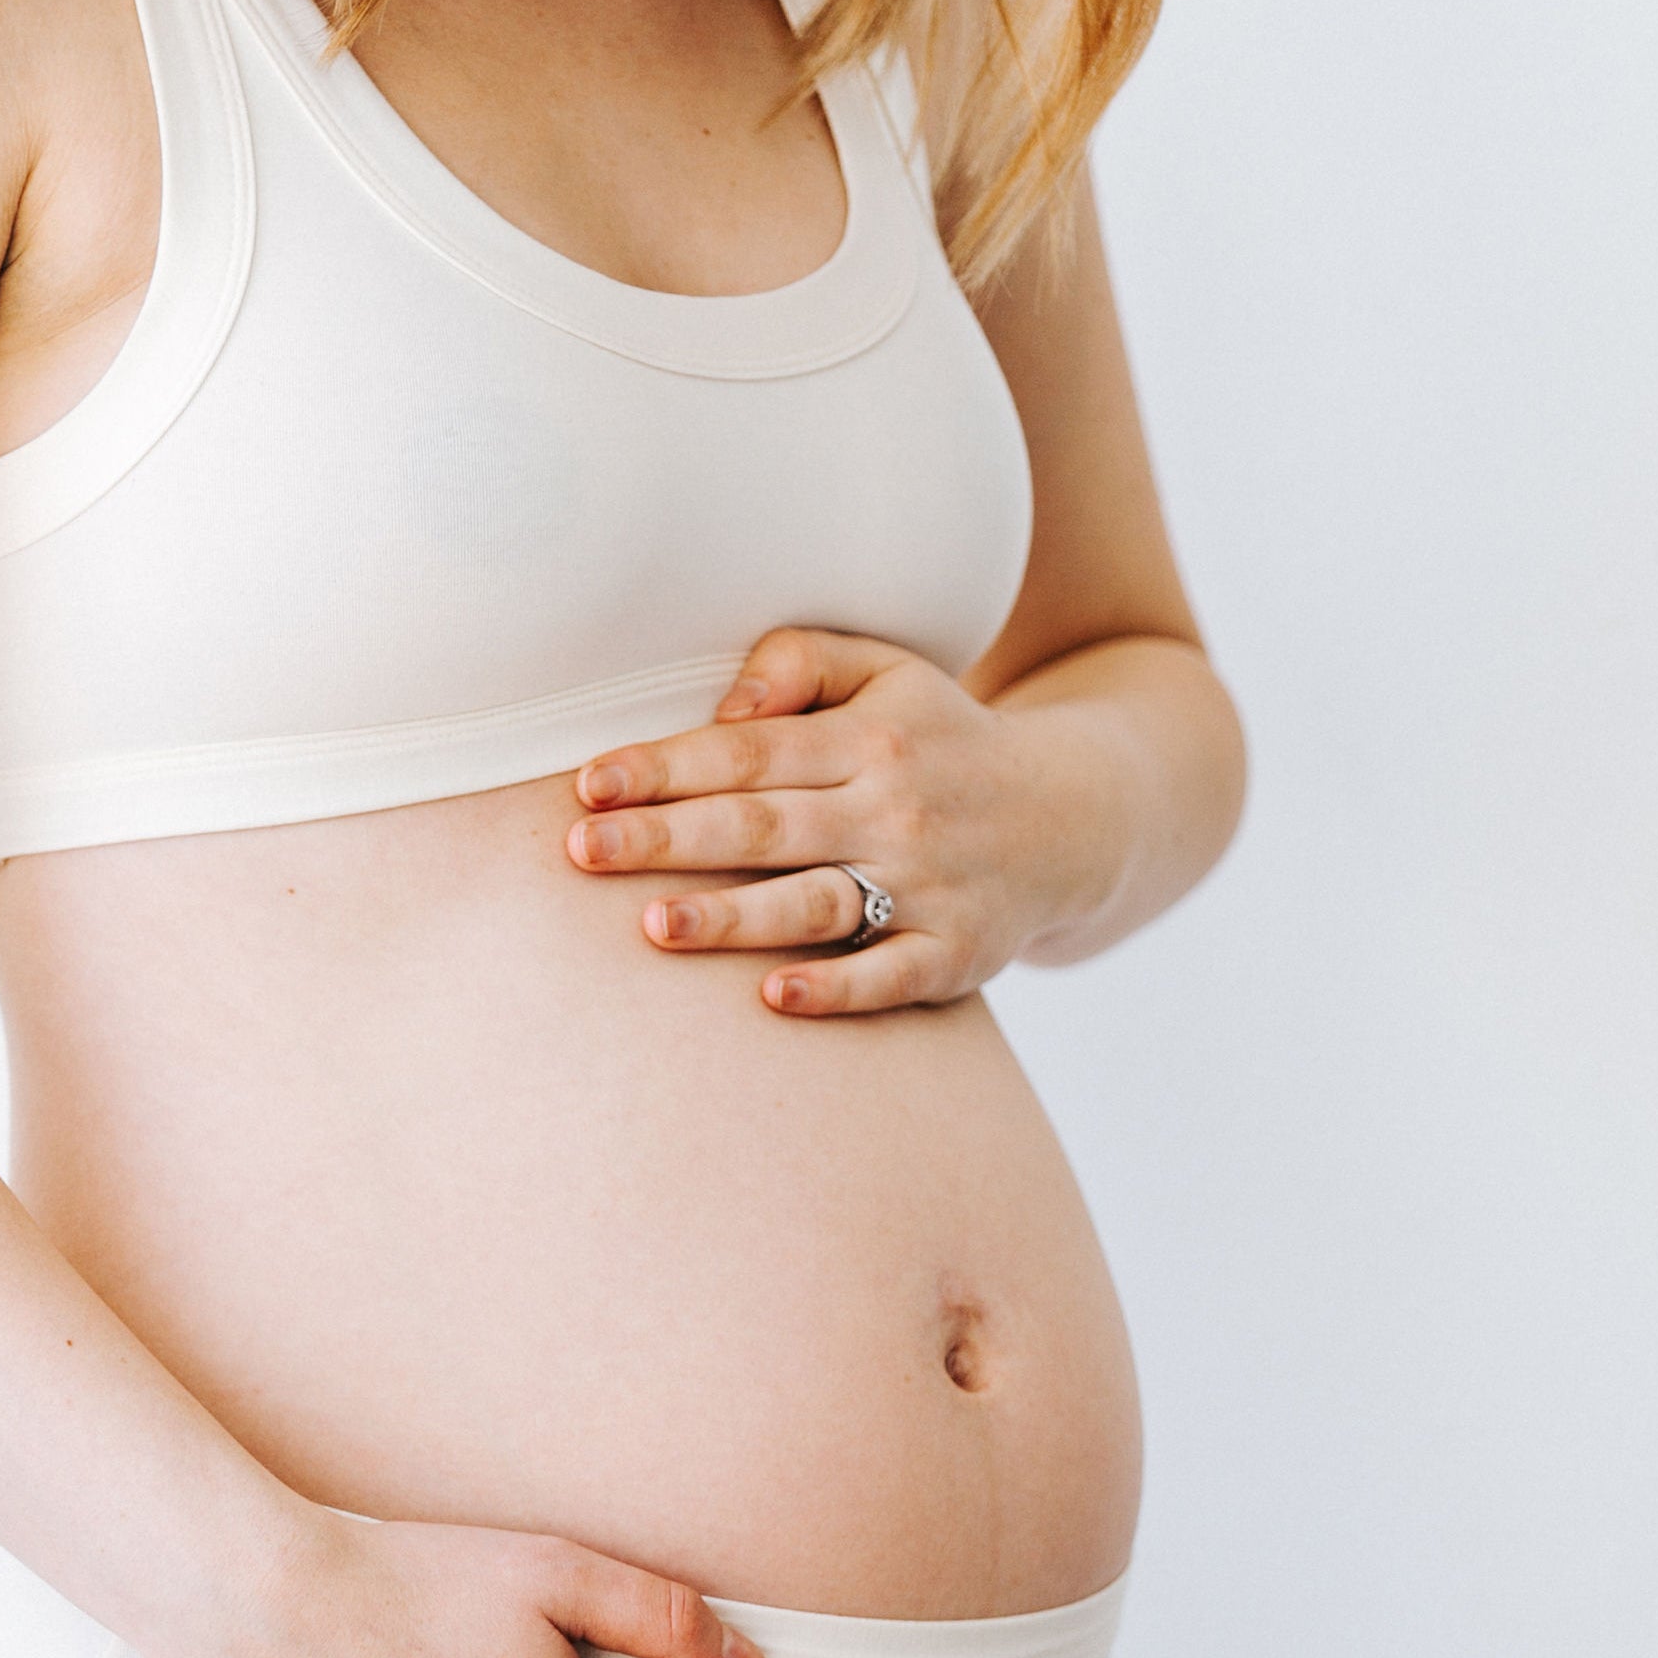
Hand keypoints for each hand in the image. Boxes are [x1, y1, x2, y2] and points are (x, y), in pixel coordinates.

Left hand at [566, 626, 1069, 1015]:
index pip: (748, 752)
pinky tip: (772, 997)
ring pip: (815, 902)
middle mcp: (898, 808)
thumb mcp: (890, 673)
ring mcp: (929, 885)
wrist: (1075, 818)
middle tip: (582, 852)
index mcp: (871, 737)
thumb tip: (726, 702)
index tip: (589, 785)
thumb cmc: (941, 742)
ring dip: (733, 917)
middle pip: (765, 825)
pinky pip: (890, 975)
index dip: (665, 767)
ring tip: (654, 924)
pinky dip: (836, 988)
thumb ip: (802, 661)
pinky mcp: (956, 953)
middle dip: (668, 838)